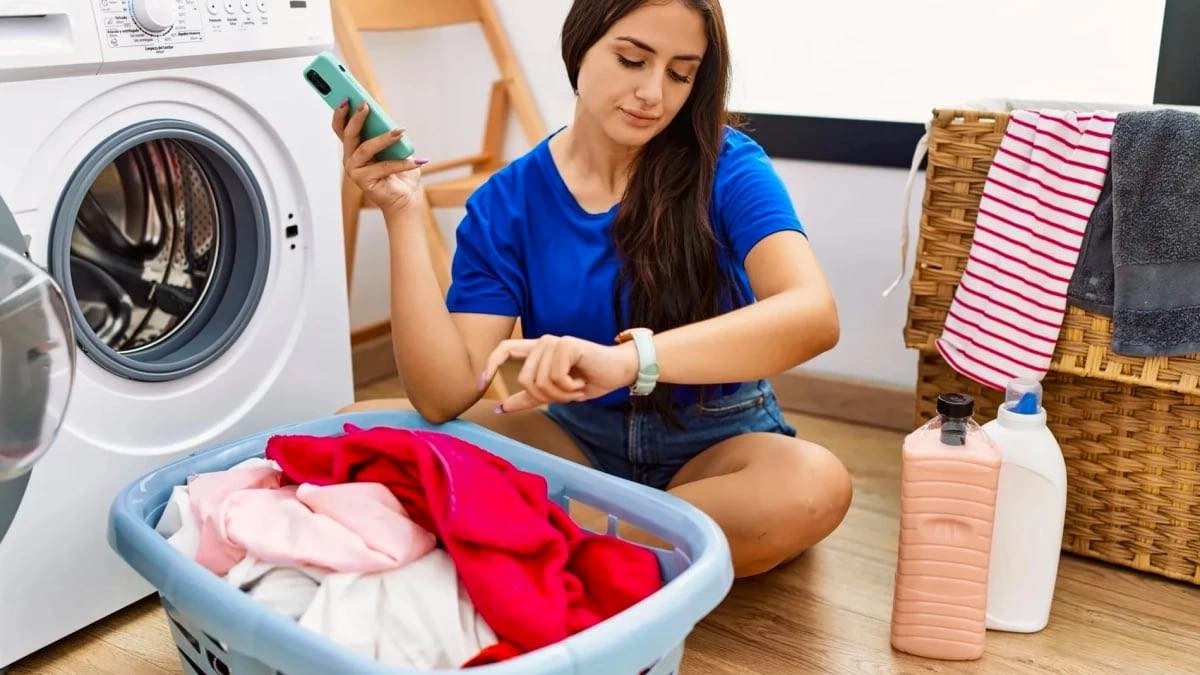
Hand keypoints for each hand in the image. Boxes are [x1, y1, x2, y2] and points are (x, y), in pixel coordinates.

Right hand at [332, 100, 426, 215]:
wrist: (405, 198)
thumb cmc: (399, 172)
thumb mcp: (394, 147)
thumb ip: (386, 133)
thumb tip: (386, 119)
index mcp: (354, 147)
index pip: (341, 127)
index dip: (340, 113)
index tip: (345, 97)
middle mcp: (351, 158)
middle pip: (348, 134)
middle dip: (356, 118)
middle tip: (366, 105)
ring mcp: (355, 170)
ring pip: (365, 149)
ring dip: (384, 138)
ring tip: (399, 131)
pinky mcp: (363, 181)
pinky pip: (383, 167)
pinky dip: (402, 163)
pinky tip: (416, 160)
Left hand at [479, 335, 638, 412]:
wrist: (619, 372)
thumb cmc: (589, 380)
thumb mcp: (555, 393)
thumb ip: (529, 398)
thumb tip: (501, 408)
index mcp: (537, 351)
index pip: (504, 348)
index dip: (489, 364)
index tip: (480, 384)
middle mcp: (543, 342)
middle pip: (524, 379)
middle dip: (546, 396)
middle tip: (567, 394)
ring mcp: (554, 341)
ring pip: (540, 381)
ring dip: (561, 394)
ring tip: (576, 387)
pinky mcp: (567, 345)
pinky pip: (555, 377)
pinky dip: (570, 387)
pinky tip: (582, 380)